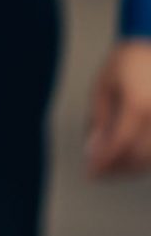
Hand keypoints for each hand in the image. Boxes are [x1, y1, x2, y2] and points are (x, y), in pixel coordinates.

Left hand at [84, 40, 150, 177]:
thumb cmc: (128, 62)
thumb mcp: (103, 86)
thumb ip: (99, 120)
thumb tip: (93, 150)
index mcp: (138, 106)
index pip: (119, 145)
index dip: (104, 163)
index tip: (90, 173)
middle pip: (138, 157)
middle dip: (116, 169)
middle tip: (98, 172)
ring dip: (132, 168)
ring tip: (113, 166)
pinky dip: (147, 158)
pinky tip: (132, 156)